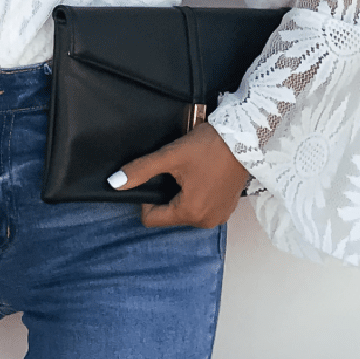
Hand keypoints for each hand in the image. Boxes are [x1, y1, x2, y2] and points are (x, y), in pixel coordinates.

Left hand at [110, 122, 249, 228]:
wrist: (245, 137)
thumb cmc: (209, 146)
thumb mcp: (170, 156)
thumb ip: (141, 170)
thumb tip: (114, 183)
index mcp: (190, 213)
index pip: (151, 219)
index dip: (146, 199)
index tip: (159, 176)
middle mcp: (205, 221)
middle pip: (169, 216)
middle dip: (167, 195)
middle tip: (176, 171)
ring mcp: (219, 217)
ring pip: (185, 212)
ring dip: (182, 195)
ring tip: (191, 172)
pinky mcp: (228, 209)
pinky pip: (201, 208)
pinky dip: (197, 196)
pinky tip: (203, 176)